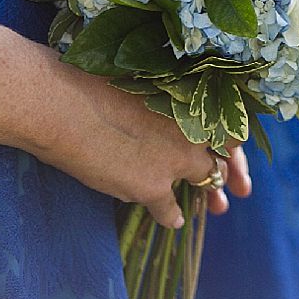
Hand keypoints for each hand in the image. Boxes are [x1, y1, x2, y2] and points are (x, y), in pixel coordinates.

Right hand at [28, 64, 252, 227]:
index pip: (227, 119)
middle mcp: (193, 127)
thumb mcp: (142, 79)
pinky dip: (171, 216)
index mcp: (193, 96)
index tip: (229, 145)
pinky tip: (173, 219)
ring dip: (210, 194)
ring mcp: (176, 159)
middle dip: (228, 169)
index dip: (229, 136)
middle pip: (223, 152)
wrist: (61, 104)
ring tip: (216, 205)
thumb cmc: (90, 81)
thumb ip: (165, 97)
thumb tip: (169, 107)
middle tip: (238, 186)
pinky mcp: (153, 186)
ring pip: (206, 180)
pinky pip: (170, 209)